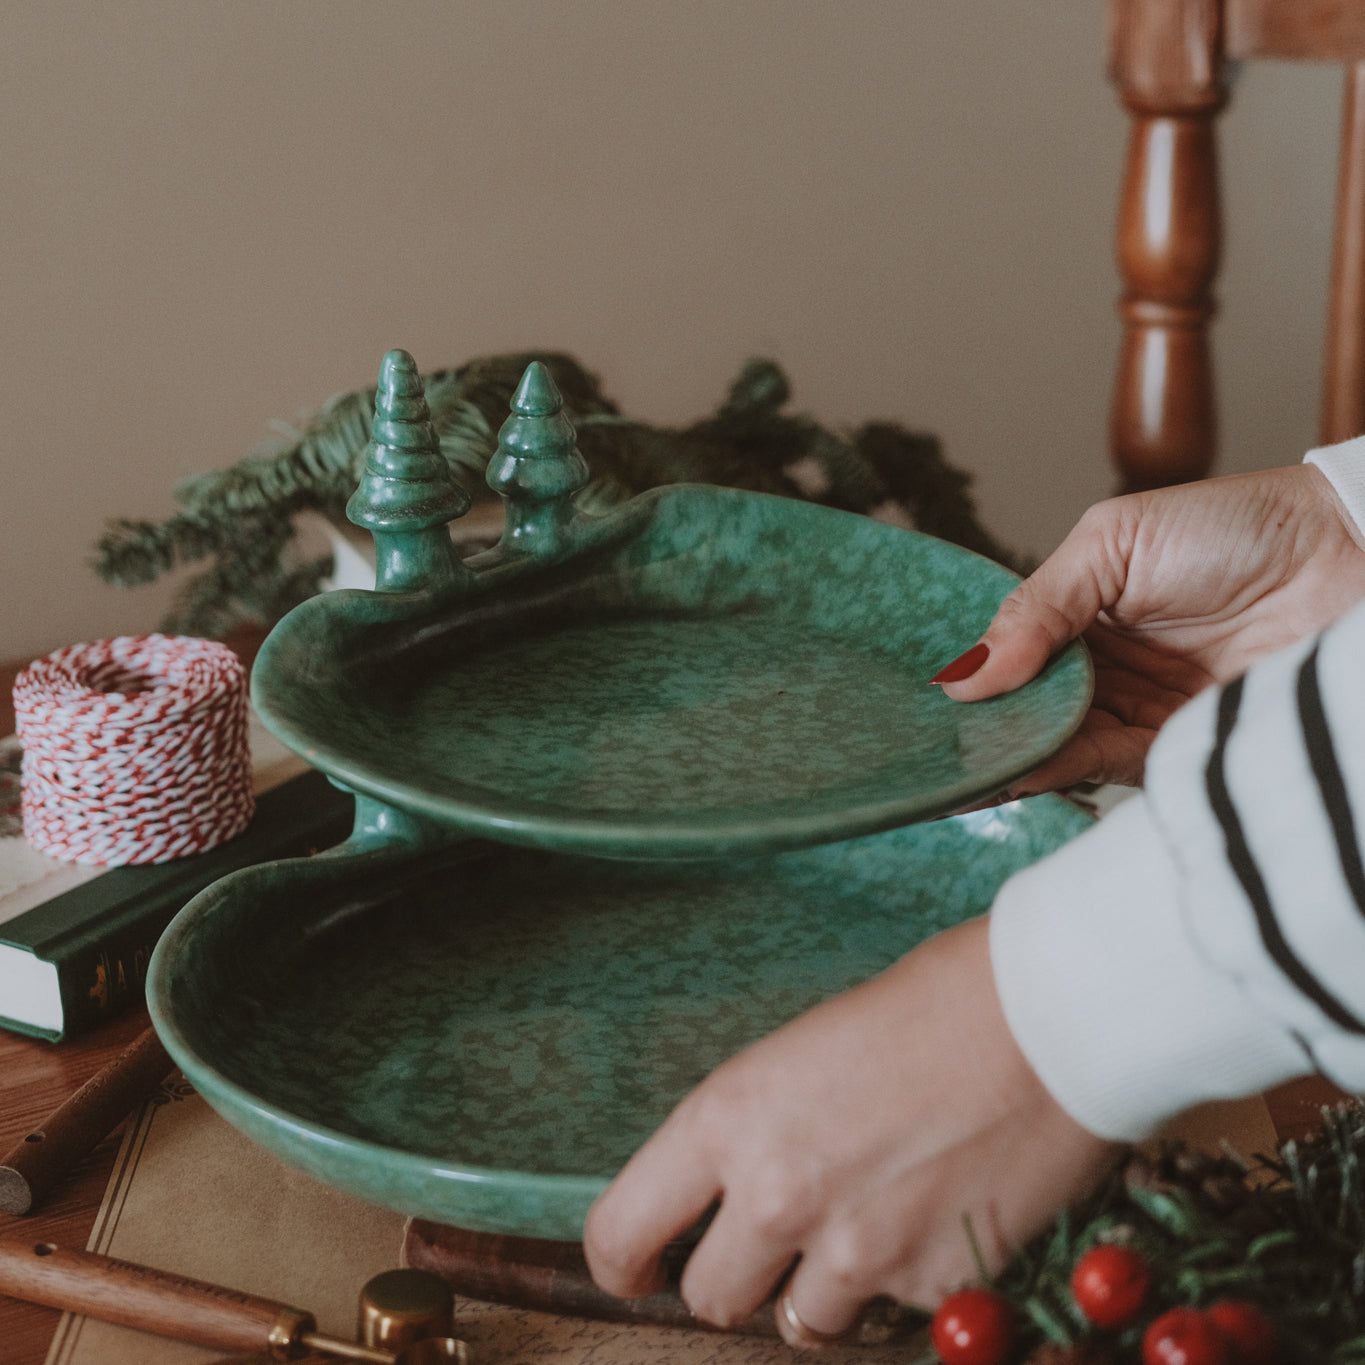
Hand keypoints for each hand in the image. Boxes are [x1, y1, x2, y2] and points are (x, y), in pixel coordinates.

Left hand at [583, 918, 1117, 1343]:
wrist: (1044, 1017)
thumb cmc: (925, 1009)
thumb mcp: (799, 1055)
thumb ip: (753, 1132)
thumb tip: (732, 1196)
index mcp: (729, 1119)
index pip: (621, 1231)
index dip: (624, 1261)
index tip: (642, 1267)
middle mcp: (777, 1194)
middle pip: (709, 1299)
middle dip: (734, 1280)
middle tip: (771, 1243)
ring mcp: (855, 1251)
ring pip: (799, 1324)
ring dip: (818, 1290)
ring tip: (865, 1220)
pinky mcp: (929, 1286)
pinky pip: (891, 1316)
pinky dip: (903, 1285)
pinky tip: (934, 1214)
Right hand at [936, 464, 1364, 791]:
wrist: (1347, 553)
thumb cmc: (1234, 527)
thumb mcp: (1113, 544)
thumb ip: (1040, 607)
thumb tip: (966, 675)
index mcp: (1077, 615)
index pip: (1010, 658)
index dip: (975, 683)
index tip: (933, 707)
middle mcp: (1102, 667)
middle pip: (1030, 708)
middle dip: (990, 728)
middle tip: (942, 746)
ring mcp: (1139, 707)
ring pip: (1063, 742)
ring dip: (1021, 754)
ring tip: (976, 762)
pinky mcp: (1181, 742)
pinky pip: (1114, 764)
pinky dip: (1072, 770)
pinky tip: (1032, 768)